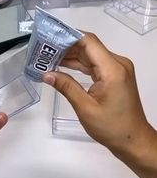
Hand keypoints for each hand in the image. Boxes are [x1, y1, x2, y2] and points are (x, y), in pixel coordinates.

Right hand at [43, 33, 156, 177]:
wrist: (133, 141)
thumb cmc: (113, 128)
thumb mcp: (85, 108)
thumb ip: (66, 87)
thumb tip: (46, 74)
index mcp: (112, 69)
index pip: (88, 41)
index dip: (69, 36)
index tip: (50, 36)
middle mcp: (117, 63)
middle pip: (88, 46)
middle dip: (65, 46)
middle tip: (44, 48)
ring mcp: (117, 68)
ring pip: (90, 53)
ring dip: (71, 54)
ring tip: (48, 56)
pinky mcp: (114, 74)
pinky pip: (94, 63)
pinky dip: (79, 63)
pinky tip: (62, 64)